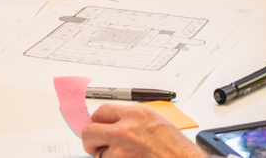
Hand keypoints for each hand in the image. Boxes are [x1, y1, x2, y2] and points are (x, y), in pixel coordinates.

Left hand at [81, 104, 201, 157]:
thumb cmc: (176, 147)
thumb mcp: (155, 122)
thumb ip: (132, 120)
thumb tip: (115, 122)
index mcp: (134, 115)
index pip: (102, 112)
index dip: (98, 120)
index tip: (97, 124)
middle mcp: (124, 131)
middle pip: (89, 132)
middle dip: (90, 139)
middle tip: (96, 143)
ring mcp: (120, 152)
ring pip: (99, 154)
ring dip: (107, 156)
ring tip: (125, 156)